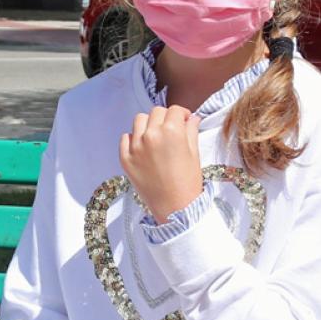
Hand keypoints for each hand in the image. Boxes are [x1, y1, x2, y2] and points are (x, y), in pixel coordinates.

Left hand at [119, 105, 202, 223]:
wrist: (175, 209)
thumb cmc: (188, 183)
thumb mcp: (195, 154)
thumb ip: (191, 131)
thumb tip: (191, 118)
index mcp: (171, 132)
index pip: (174, 110)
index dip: (181, 114)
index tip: (184, 120)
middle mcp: (151, 135)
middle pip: (156, 112)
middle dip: (166, 117)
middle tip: (172, 129)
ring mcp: (135, 147)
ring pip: (139, 120)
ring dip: (149, 124)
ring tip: (156, 137)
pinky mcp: (125, 159)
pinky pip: (125, 138)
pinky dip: (134, 138)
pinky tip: (144, 147)